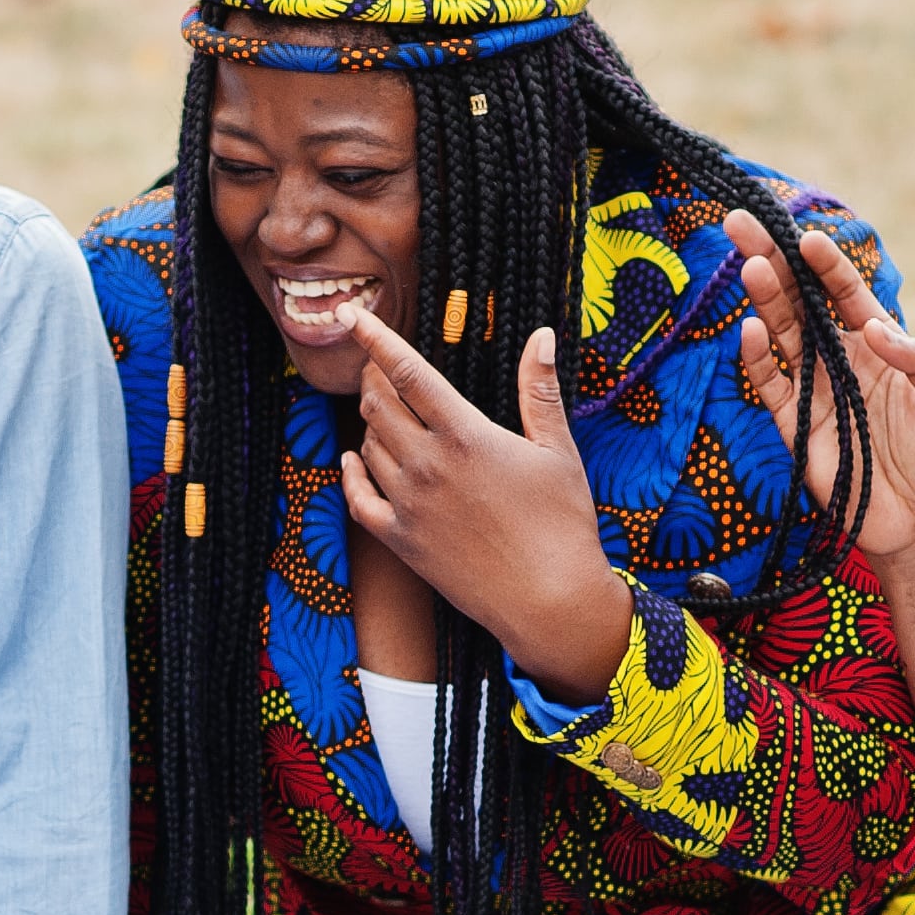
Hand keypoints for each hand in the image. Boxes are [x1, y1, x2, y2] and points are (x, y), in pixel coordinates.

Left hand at [337, 309, 633, 705]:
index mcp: (466, 436)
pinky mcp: (401, 541)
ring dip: (372, 422)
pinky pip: (358, 498)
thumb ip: (539, 390)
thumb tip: (542, 336)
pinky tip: (354, 459)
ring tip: (389, 413)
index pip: (407, 371)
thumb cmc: (563, 524)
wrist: (550, 602)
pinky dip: (352, 473)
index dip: (374, 337)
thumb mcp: (558, 451)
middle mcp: (428, 466)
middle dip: (373, 376)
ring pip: (368, 446)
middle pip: (378, 404)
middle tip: (380, 367)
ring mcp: (410, 505)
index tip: (351, 313)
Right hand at [725, 211, 914, 560]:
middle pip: (800, 300)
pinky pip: (771, 387)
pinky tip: (751, 331)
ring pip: (781, 334)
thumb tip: (874, 330)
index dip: (825, 264)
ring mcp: (815, 391)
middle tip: (744, 224)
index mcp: (878, 345)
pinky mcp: (795, 428)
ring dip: (764, 299)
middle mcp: (840, 359)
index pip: (846, 293)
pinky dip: (757, 360)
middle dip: (773, 261)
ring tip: (748, 265)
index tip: (806, 237)